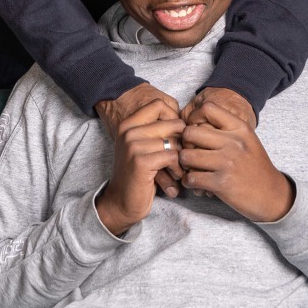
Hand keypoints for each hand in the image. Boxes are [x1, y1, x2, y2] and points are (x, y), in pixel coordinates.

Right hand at [95, 83, 182, 197]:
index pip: (159, 105)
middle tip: (180, 159)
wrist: (120, 203)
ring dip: (181, 159)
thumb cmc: (138, 175)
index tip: (176, 138)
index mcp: (128, 124)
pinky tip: (174, 178)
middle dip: (182, 142)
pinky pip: (173, 156)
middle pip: (173, 124)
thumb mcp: (142, 148)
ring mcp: (133, 145)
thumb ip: (157, 131)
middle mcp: (128, 131)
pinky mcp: (141, 161)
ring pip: (175, 142)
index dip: (174, 119)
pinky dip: (178, 169)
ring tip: (177, 171)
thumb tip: (186, 120)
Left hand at [180, 88, 255, 195]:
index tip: (195, 131)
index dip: (194, 117)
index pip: (208, 108)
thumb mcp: (246, 140)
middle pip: (190, 132)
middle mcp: (233, 142)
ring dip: (184, 165)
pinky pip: (191, 178)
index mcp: (240, 128)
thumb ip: (225, 130)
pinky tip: (195, 183)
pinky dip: (189, 182)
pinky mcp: (221, 183)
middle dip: (185, 144)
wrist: (272, 194)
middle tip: (189, 152)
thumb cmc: (254, 166)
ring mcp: (227, 162)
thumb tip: (193, 123)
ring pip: (186, 156)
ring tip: (190, 169)